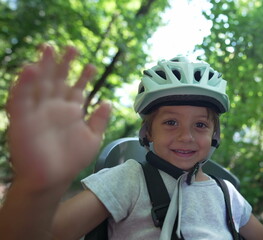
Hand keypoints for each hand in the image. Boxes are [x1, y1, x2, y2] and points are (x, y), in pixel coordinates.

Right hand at [6, 45, 110, 191]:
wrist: (51, 179)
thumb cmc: (71, 160)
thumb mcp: (92, 138)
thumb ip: (99, 120)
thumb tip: (108, 102)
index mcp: (70, 111)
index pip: (76, 88)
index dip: (84, 76)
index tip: (92, 65)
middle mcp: (53, 107)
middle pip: (57, 79)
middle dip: (63, 63)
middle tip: (71, 47)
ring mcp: (37, 111)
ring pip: (39, 83)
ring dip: (42, 66)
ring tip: (48, 48)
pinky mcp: (21, 118)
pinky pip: (21, 98)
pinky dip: (24, 83)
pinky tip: (31, 69)